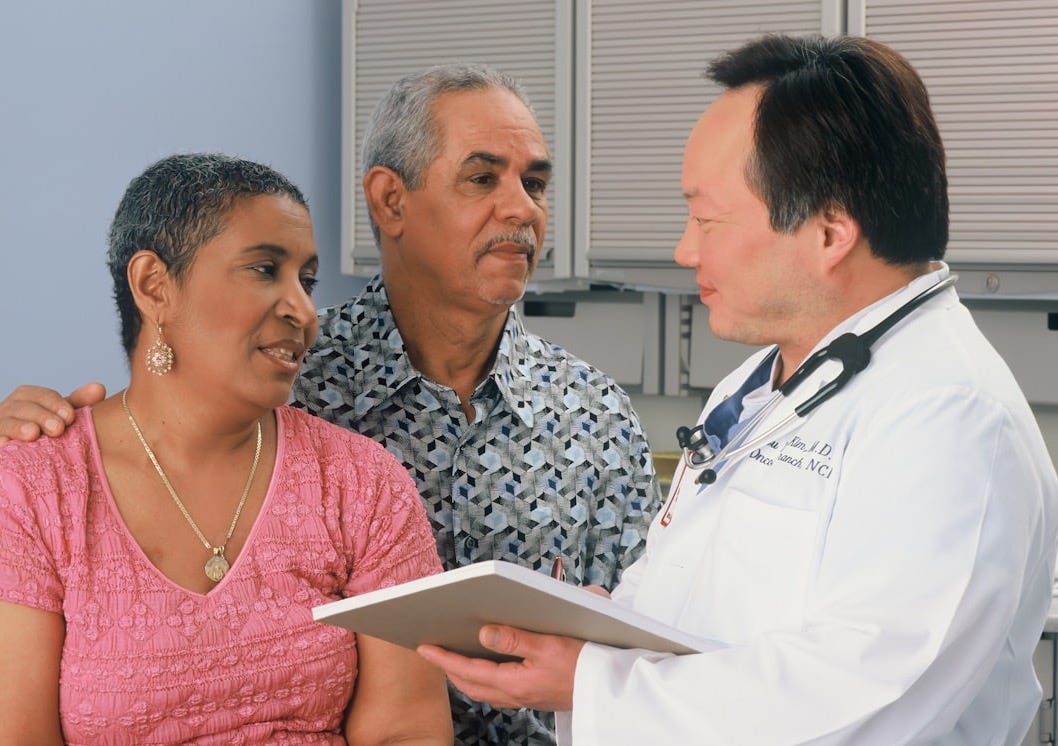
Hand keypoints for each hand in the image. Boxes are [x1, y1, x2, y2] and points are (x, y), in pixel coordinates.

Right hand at [0, 383, 105, 444]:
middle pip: (21, 407)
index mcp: (26, 399)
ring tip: (33, 433)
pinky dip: (1, 442)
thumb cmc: (45, 434)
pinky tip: (6, 445)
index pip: (39, 395)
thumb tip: (99, 388)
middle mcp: (8, 410)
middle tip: (58, 428)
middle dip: (41, 415)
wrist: (20, 458)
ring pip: (4, 423)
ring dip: (18, 427)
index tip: (70, 416)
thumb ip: (77, 404)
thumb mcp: (60, 417)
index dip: (55, 404)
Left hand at [417, 625, 583, 711]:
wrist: (606, 688)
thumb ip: (514, 639)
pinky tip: (486, 667)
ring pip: (482, 689)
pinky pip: (497, 689)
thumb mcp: (548, 645)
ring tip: (452, 659)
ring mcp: (523, 697)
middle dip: (448, 669)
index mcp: (514, 682)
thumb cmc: (583, 665)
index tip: (423, 648)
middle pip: (470, 685)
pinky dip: (483, 678)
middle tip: (432, 653)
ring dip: (464, 675)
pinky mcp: (532, 694)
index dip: (443, 659)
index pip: (468, 671)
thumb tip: (483, 634)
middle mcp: (515, 694)